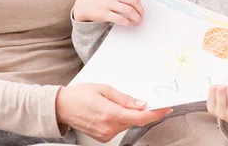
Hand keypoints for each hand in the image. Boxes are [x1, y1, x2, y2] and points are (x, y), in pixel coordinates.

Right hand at [55, 84, 172, 142]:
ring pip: (127, 124)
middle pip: (134, 121)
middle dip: (139, 110)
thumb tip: (142, 104)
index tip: (166, 108)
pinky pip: (118, 128)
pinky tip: (108, 111)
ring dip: (127, 114)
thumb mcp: (104, 89)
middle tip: (136, 99)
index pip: (140, 118)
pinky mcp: (103, 138)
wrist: (61, 107)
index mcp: (110, 114)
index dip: (156, 113)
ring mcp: (105, 135)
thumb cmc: (79, 95)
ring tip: (111, 103)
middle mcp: (109, 128)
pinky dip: (119, 119)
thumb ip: (125, 98)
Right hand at [73, 0, 142, 25]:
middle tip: (141, 18)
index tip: (140, 11)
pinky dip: (126, 22)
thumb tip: (137, 4)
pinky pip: (119, 18)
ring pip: (129, 10)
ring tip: (136, 22)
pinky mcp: (103, 14)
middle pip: (134, 2)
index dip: (141, 4)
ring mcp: (107, 4)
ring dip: (136, 18)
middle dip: (140, 11)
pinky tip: (127, 23)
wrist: (83, 3)